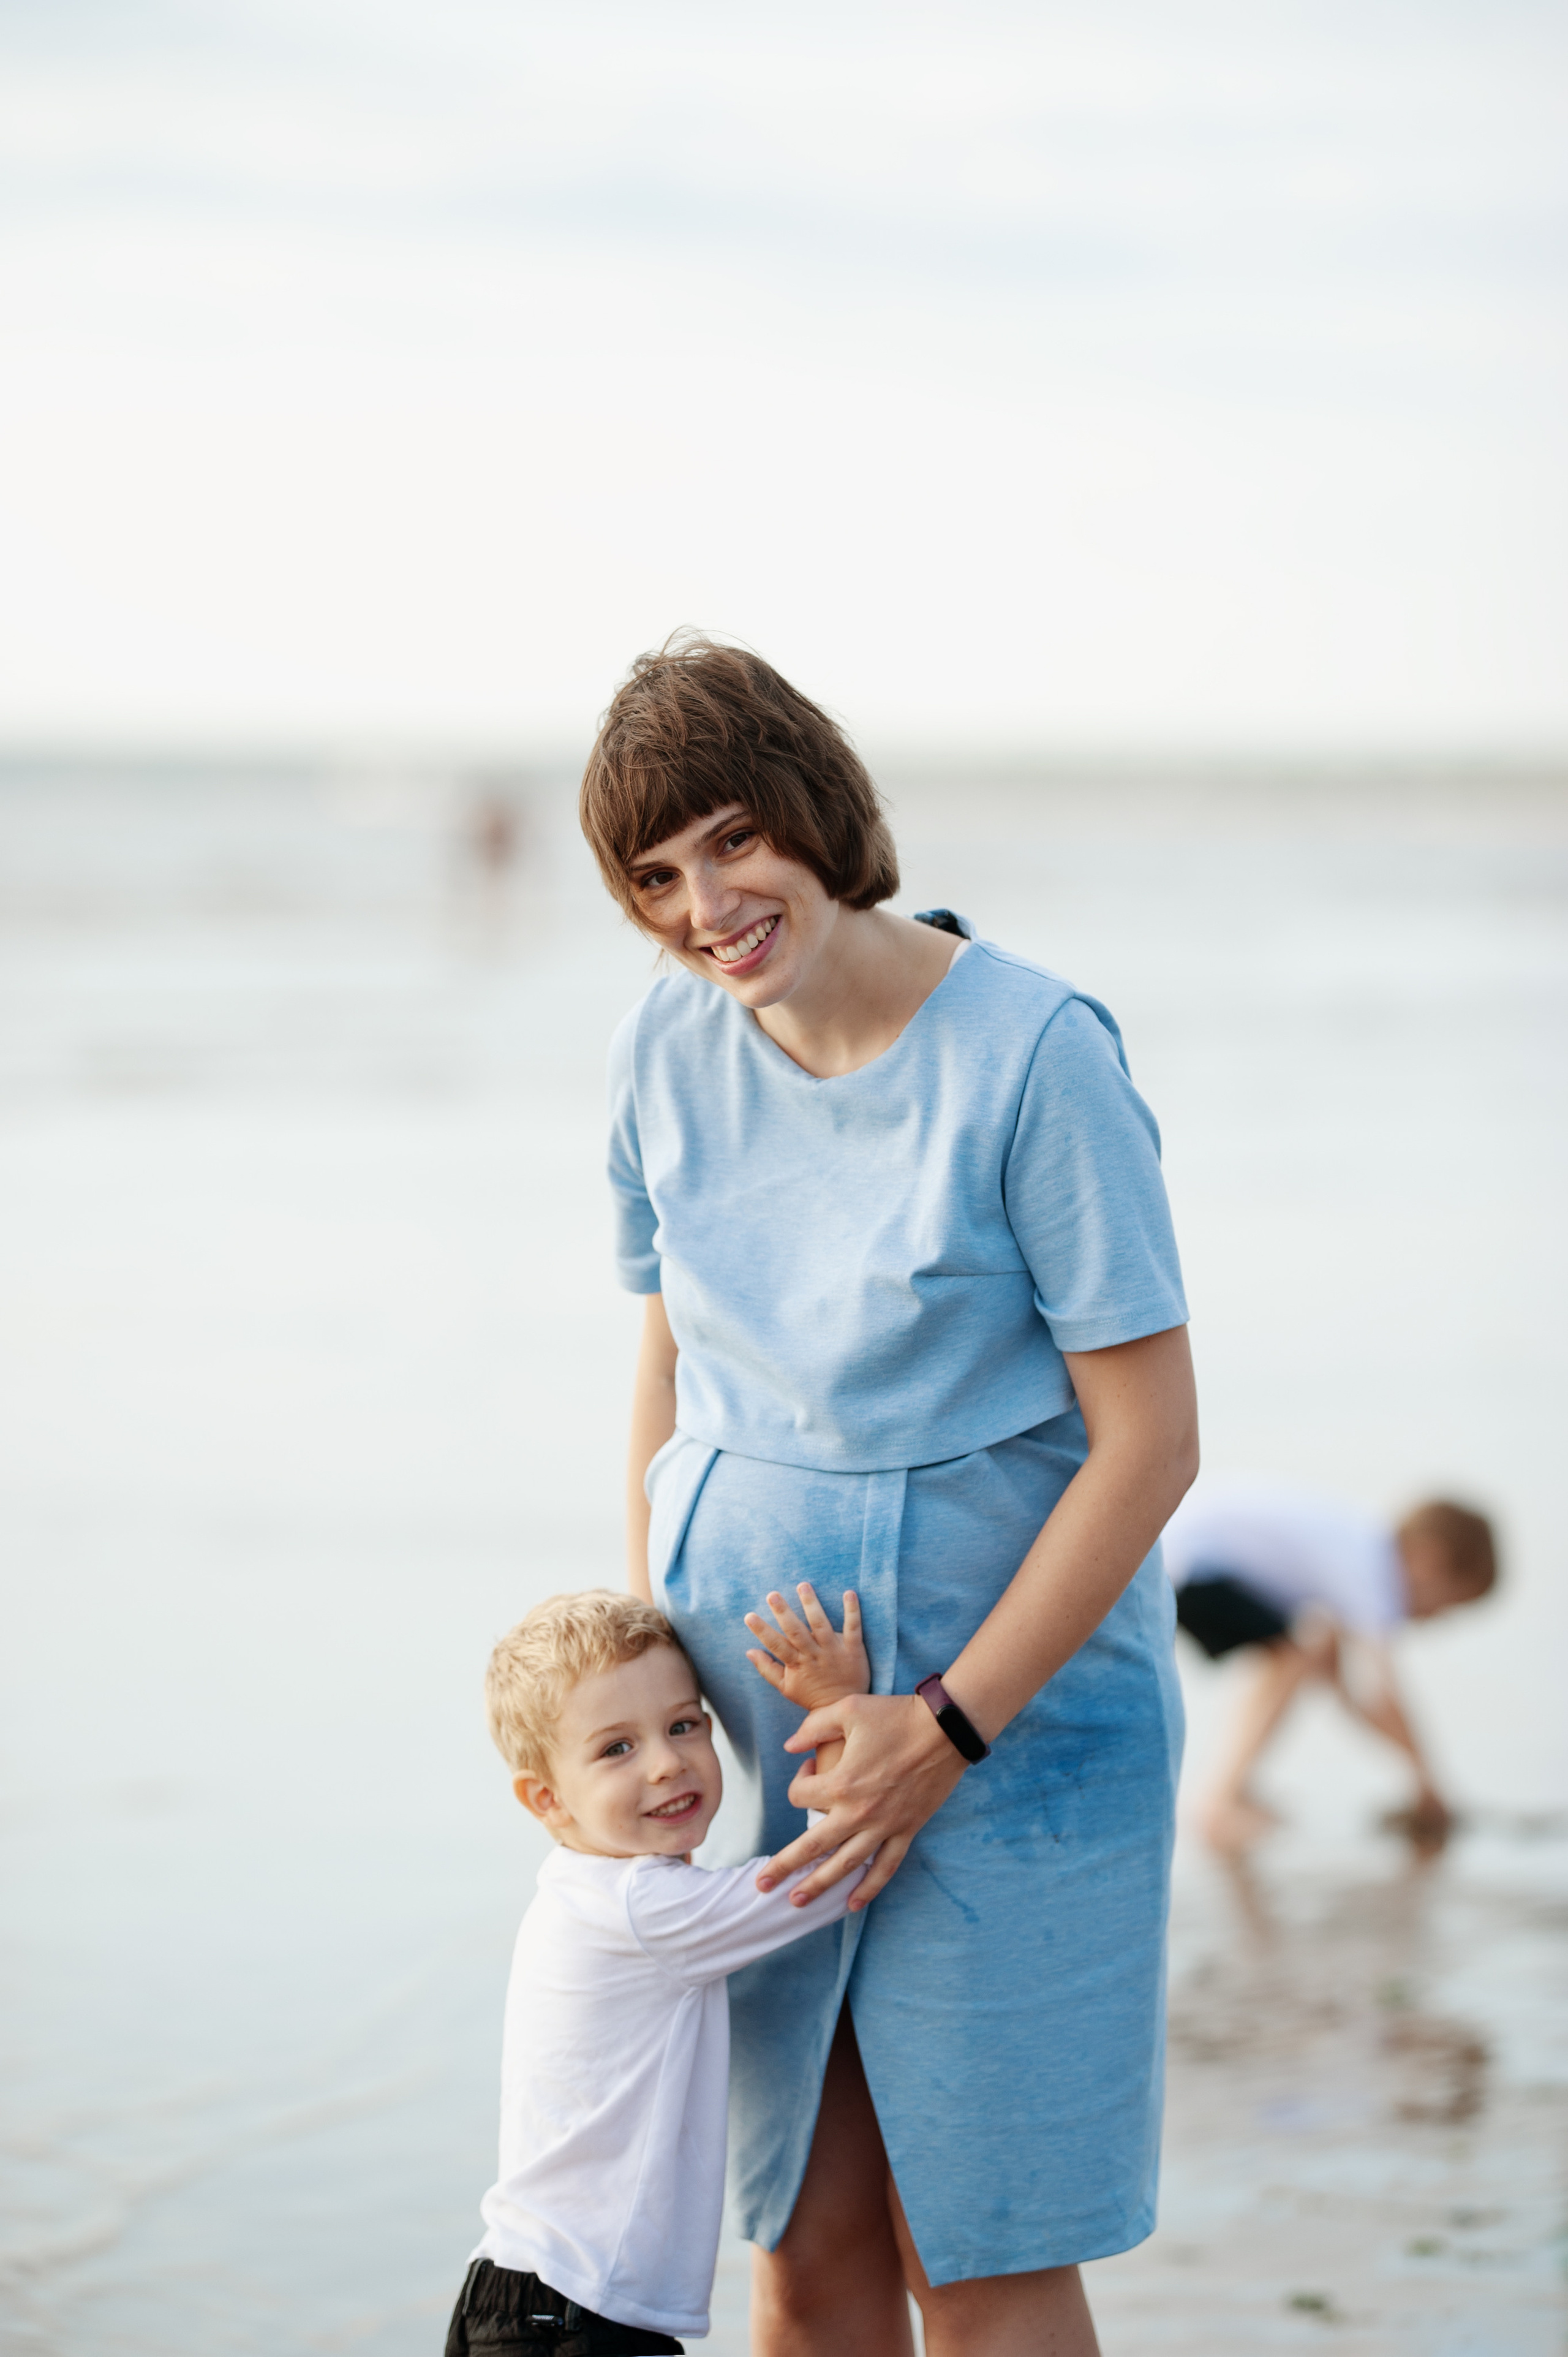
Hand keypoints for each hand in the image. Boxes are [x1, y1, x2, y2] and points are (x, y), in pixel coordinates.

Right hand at [744, 1584, 868, 1712]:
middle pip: (796, 1632)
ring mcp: (834, 1651)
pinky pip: (853, 1627)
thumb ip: (767, 1669)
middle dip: (784, 1613)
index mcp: (797, 1664)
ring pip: (821, 1625)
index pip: (776, 1645)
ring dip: (812, 1605)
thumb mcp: (786, 1687)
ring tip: (803, 1586)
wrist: (843, 1707)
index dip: (762, 1631)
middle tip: (772, 1595)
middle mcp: (814, 1655)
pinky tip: (848, 1593)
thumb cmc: (812, 1696)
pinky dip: (852, 1610)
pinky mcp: (853, 1649)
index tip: (749, 1616)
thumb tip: (749, 1651)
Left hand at [756, 1692, 966, 1909]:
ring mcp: (884, 1826)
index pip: (800, 1796)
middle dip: (784, 1867)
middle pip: (812, 1846)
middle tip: (762, 1885)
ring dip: (819, 1885)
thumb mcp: (848, 1709)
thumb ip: (813, 1727)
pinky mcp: (907, 1830)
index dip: (798, 1780)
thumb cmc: (895, 1715)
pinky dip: (870, 1888)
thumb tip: (789, 1747)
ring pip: (846, 1865)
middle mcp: (859, 1812)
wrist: (946, 1729)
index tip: (810, 1767)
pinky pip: (885, 1867)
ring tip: (796, 1902)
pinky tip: (853, 1904)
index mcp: (841, 1783)